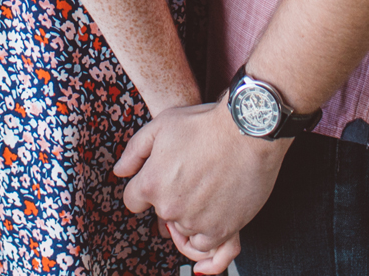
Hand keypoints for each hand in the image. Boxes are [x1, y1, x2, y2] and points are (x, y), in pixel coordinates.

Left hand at [116, 99, 287, 273]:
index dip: (146, 190)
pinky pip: (207, 245)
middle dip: (172, 199)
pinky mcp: (222, 229)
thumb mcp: (162, 125)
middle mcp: (170, 207)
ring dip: (192, 215)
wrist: (249, 131)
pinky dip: (208, 233)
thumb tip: (120, 172)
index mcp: (151, 184)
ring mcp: (195, 221)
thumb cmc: (206, 124)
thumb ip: (135, 151)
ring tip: (208, 189)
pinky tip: (214, 214)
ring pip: (184, 229)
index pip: (133, 202)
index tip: (162, 181)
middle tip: (192, 177)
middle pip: (162, 215)